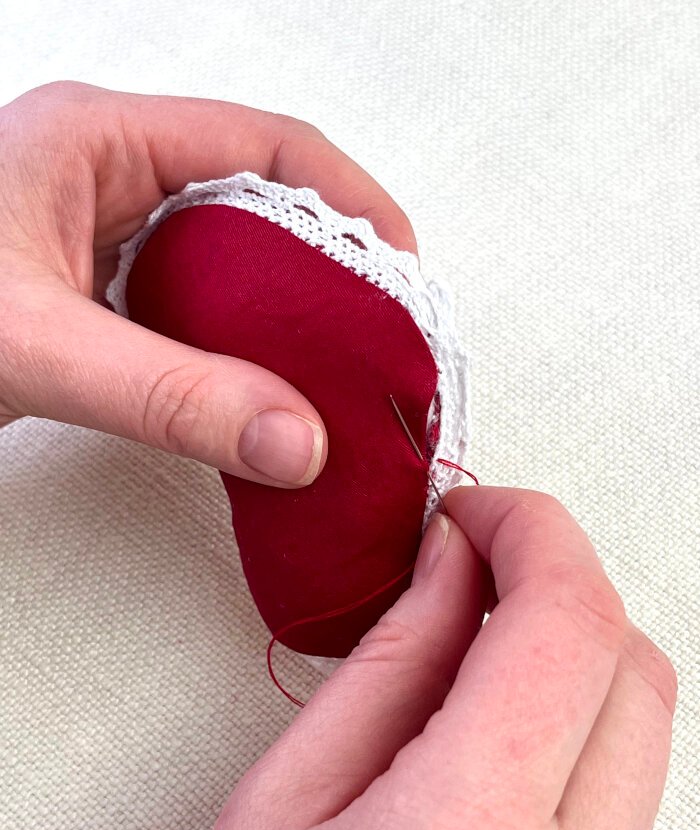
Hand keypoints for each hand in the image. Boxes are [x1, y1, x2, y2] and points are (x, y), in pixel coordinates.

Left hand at [0, 81, 415, 484]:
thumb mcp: (37, 346)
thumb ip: (169, 396)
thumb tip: (296, 443)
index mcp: (106, 141)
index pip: (269, 147)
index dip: (354, 202)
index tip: (405, 274)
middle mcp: (114, 173)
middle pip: (265, 202)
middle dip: (335, 267)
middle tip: (381, 341)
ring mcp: (107, 229)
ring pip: (234, 257)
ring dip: (291, 311)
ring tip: (338, 371)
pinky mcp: (99, 284)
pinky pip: (198, 300)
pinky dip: (241, 341)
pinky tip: (261, 386)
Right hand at [173, 486, 675, 829]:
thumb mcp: (285, 808)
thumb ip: (385, 667)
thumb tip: (448, 567)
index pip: (564, 621)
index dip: (529, 530)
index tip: (478, 510)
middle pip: (630, 657)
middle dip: (557, 574)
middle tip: (479, 556)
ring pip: (643, 717)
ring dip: (568, 645)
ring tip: (476, 638)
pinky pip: (629, 781)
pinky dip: (576, 716)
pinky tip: (498, 719)